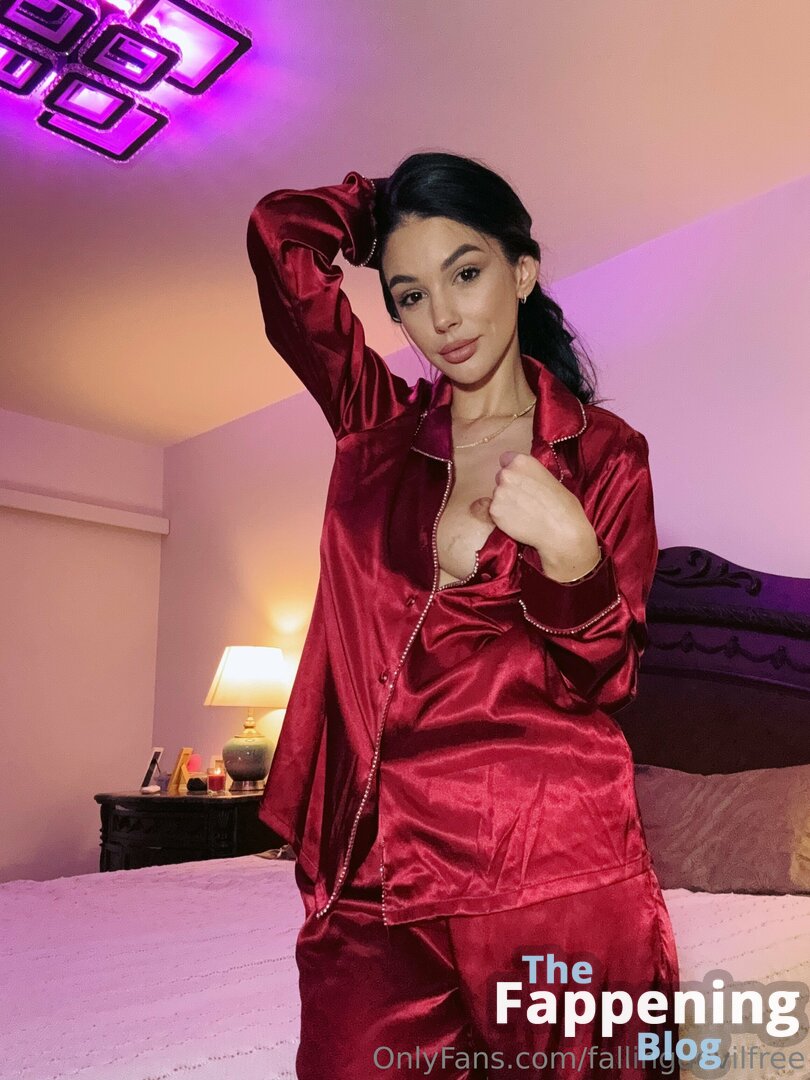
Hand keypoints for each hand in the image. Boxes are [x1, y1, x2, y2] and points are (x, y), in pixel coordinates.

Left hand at [487, 451, 600, 581]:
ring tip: (525, 513)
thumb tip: (525, 479)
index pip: (506, 459)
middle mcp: (507, 474)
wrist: (562, 531)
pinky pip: (495, 512)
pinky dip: (504, 517)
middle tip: (525, 500)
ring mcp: (498, 493)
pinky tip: (520, 522)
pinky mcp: (494, 511)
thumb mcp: (550, 478)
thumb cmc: (564, 506)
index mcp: (522, 461)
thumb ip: (531, 475)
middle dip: (509, 487)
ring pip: (498, 496)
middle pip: (501, 478)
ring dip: (506, 503)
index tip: (521, 480)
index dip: (514, 471)